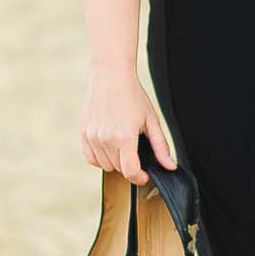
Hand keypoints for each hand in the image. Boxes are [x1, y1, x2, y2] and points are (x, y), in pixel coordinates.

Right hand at [81, 66, 176, 181]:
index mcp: (124, 138)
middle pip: (119, 169)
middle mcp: (105, 140)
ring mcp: (92, 138)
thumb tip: (170, 166)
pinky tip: (109, 145)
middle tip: (136, 148)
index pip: (130, 172)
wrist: (110, 76)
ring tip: (123, 143)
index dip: (140, 178)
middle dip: (130, 165)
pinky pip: (91, 158)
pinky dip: (100, 157)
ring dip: (115, 161)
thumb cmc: (133, 96)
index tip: (146, 175)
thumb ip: (160, 146)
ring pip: (105, 165)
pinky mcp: (84, 134)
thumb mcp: (152, 121)